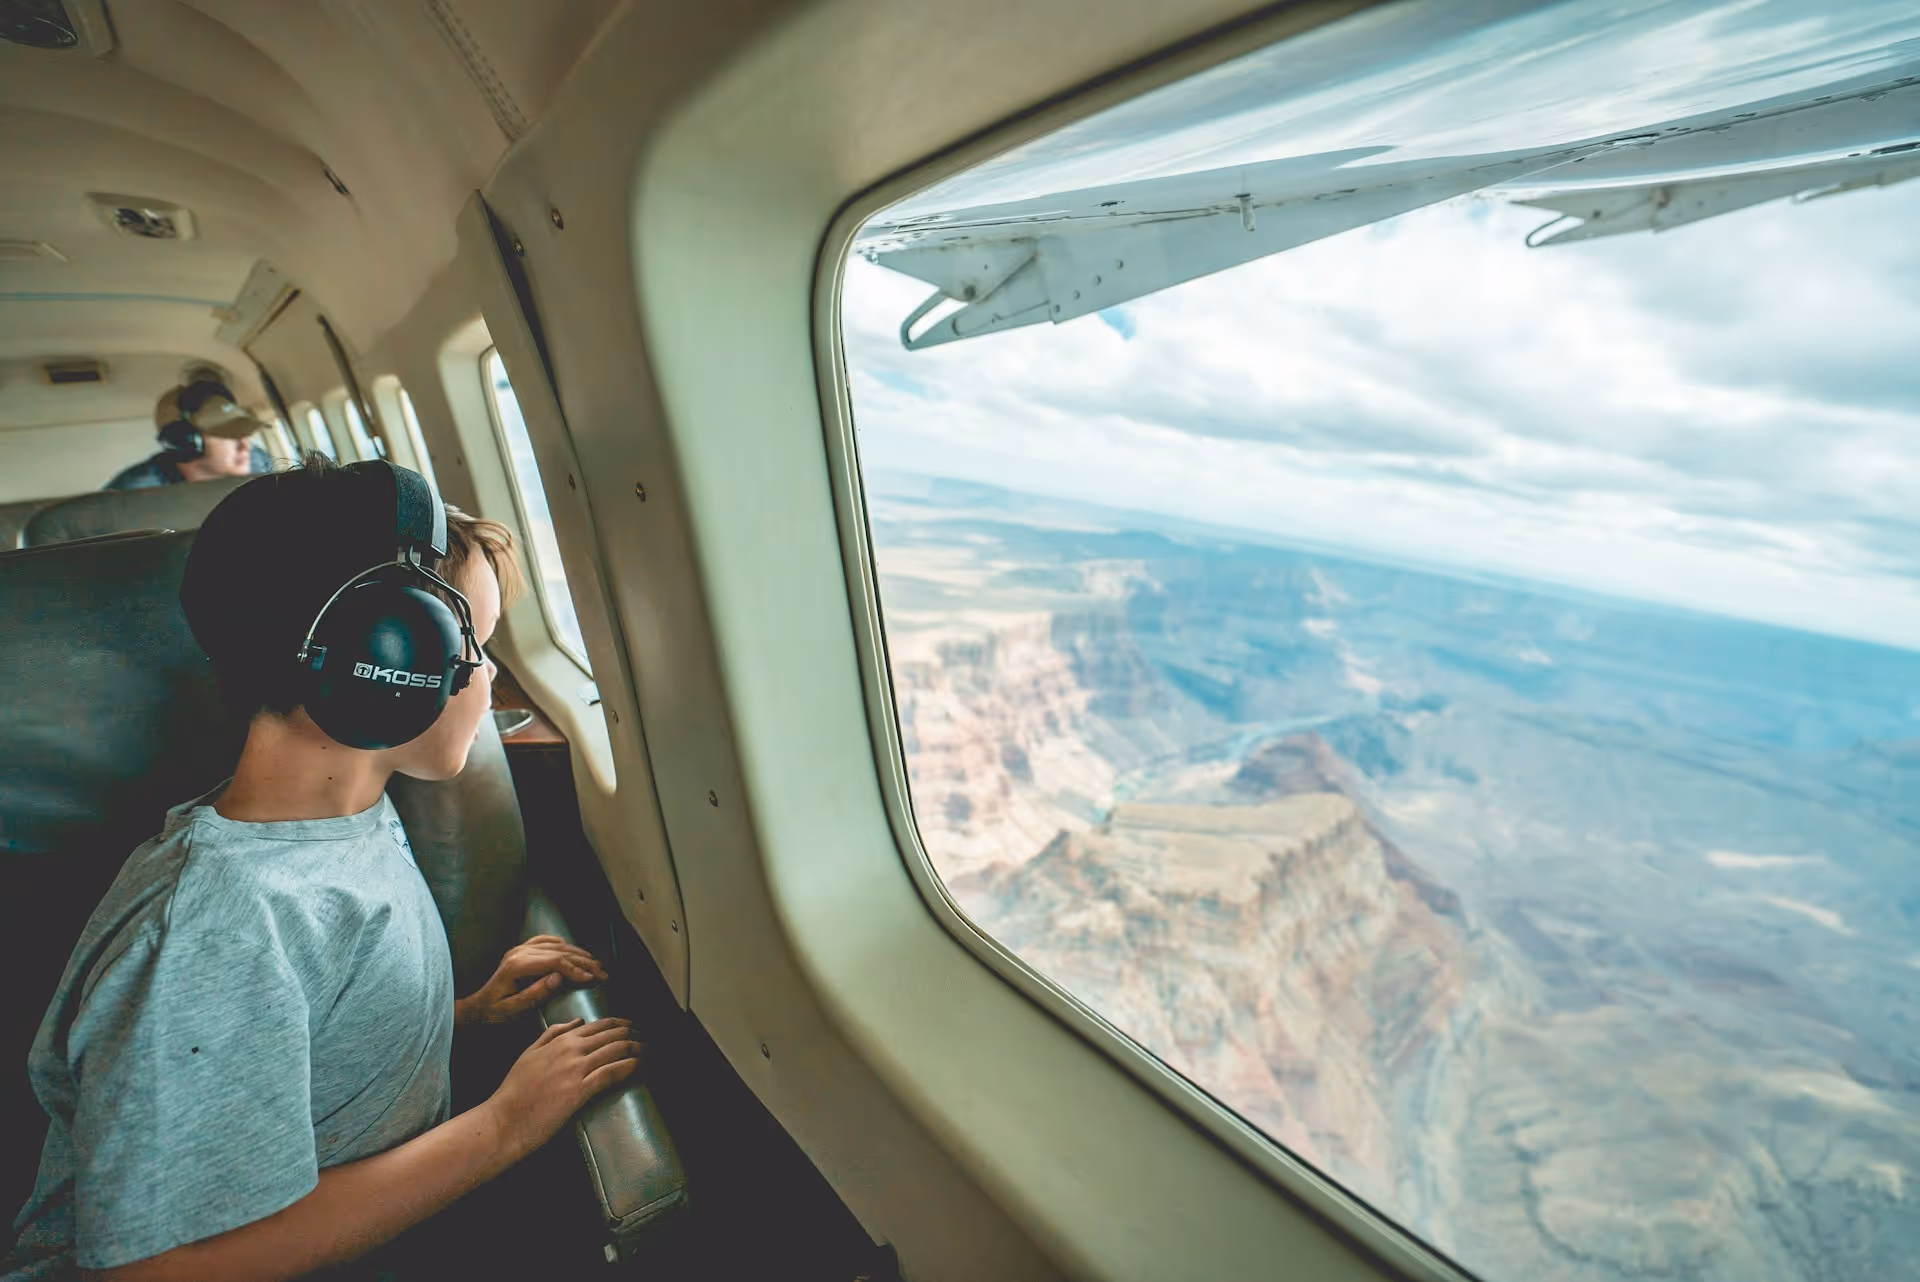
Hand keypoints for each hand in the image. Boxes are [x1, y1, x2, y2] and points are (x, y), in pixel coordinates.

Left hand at [456, 935, 608, 1025]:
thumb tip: (558, 978)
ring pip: (556, 945)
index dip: (577, 969)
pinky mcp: (522, 951)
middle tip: (602, 973)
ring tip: (596, 964)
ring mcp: (520, 949)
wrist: (477, 1009)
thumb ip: (536, 994)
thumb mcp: (513, 1010)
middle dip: (584, 962)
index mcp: (517, 966)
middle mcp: (519, 952)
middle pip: (560, 952)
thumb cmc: (493, 1013)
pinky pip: (546, 941)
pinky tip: (574, 951)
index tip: (592, 979)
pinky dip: (563, 945)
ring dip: (578, 954)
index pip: (555, 961)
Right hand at [482, 1017, 640, 1160]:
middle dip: (635, 1034)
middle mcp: (571, 1049)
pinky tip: (640, 1066)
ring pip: (617, 1050)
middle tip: (648, 1038)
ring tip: (650, 1051)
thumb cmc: (514, 1092)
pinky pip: (612, 1072)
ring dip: (638, 1049)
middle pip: (613, 1034)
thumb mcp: (529, 1054)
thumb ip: (551, 1034)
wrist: (504, 1119)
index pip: (599, 1025)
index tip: (634, 1028)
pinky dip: (630, 1066)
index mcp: (560, 1040)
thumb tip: (575, 1022)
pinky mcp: (580, 1089)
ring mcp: (576, 1069)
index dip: (621, 1025)